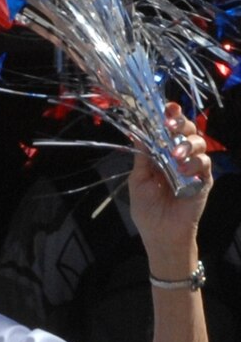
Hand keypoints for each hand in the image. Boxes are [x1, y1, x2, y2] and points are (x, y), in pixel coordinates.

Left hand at [128, 107, 212, 273]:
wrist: (161, 233)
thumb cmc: (147, 209)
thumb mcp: (138, 180)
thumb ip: (142, 157)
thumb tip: (137, 132)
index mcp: (162, 154)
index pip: (168, 130)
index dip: (169, 117)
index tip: (166, 107)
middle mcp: (180, 157)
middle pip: (186, 131)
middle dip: (180, 123)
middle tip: (171, 123)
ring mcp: (194, 167)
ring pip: (198, 143)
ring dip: (187, 144)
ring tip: (175, 155)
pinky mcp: (205, 180)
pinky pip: (205, 164)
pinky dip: (195, 163)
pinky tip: (184, 169)